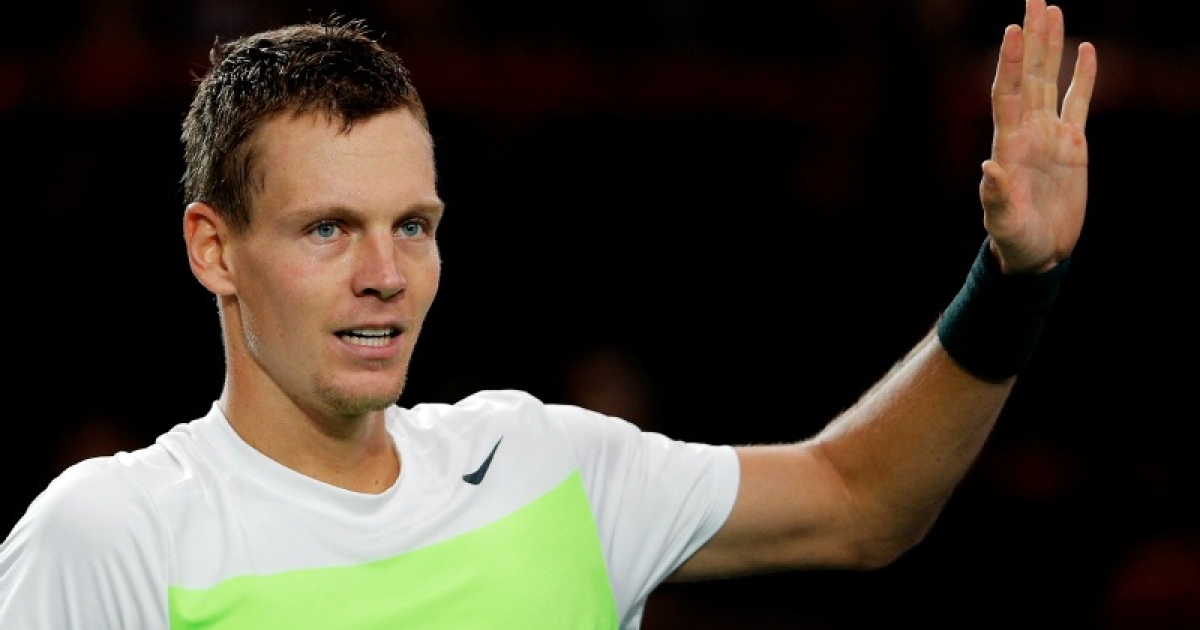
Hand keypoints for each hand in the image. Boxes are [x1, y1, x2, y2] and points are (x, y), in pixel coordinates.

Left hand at [981, 0, 1097, 273]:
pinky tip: (1087, 49)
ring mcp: (1049, 135)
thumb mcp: (1003, 223)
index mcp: (1009, 145)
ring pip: (1052, 80)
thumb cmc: (1014, 241)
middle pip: (1030, 75)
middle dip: (1031, 38)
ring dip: (1052, 46)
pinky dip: (1084, 77)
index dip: (1011, 62)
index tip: (1012, 29)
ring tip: (1052, 9)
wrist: (1037, 254)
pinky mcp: (1072, 145)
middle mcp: (1027, 132)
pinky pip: (1079, 102)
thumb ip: (995, 198)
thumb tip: (988, 169)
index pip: (1008, 93)